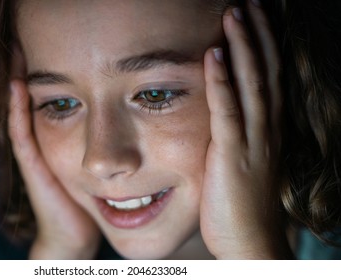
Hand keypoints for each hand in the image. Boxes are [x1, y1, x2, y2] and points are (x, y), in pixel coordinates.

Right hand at [8, 46, 100, 258]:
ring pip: (24, 111)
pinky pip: (22, 134)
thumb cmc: (96, 200)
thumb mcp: (106, 165)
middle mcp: (48, 143)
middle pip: (38, 101)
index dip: (55, 76)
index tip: (60, 50)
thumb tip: (139, 119)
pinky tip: (19, 87)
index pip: (58, 101)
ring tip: (17, 52)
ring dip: (20, 84)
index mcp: (65, 140)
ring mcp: (39, 153)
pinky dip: (19, 110)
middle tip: (27, 42)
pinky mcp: (34, 167)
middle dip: (34, 73)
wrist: (78, 233)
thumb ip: (117, 143)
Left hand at [201, 1, 291, 258]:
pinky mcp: (232, 156)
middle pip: (265, 70)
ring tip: (234, 13)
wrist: (249, 243)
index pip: (267, 76)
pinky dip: (223, 82)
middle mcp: (265, 129)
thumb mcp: (242, 160)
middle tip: (250, 0)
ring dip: (243, 46)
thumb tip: (225, 110)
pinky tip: (215, 55)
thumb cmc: (241, 203)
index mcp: (265, 128)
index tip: (255, 15)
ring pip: (251, 84)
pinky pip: (228, 112)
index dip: (263, 43)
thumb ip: (237, 133)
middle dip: (258, 33)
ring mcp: (252, 141)